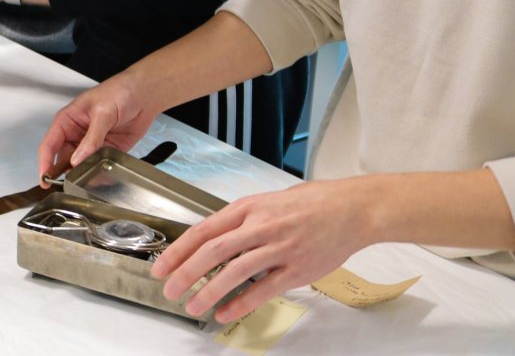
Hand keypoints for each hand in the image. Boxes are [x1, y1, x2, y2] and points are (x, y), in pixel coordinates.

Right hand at [36, 79, 156, 185]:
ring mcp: (91, 144)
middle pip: (64, 159)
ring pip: (81, 166)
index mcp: (67, 121)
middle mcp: (76, 135)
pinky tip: (102, 179)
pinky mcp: (107, 151)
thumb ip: (91, 138)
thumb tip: (77, 160)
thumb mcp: (103, 112)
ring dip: (83, 174)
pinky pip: (99, 166)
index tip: (44, 180)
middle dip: (65, 173)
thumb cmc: (120, 91)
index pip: (49, 145)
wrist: (145, 93)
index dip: (45, 163)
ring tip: (88, 183)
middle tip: (71, 185)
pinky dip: (99, 174)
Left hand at [151, 178, 383, 323]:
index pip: (203, 230)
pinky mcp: (297, 269)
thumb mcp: (267, 201)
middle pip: (213, 251)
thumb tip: (210, 239)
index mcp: (249, 208)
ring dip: (209, 291)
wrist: (353, 209)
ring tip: (193, 305)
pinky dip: (241, 303)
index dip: (178, 251)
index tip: (161, 266)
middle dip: (185, 273)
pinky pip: (263, 289)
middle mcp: (261, 226)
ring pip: (235, 272)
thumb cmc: (311, 203)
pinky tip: (225, 313)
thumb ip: (239, 220)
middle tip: (168, 289)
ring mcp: (279, 248)